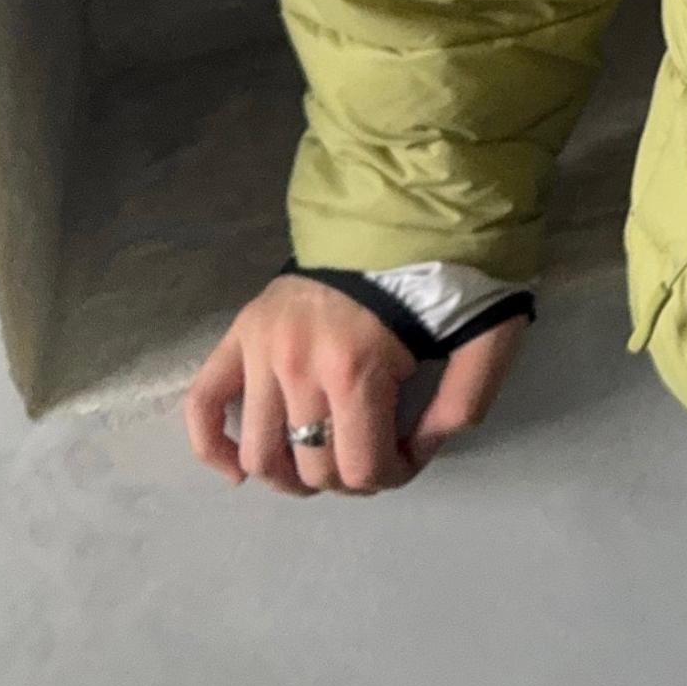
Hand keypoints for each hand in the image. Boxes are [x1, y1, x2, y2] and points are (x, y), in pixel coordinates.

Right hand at [184, 275, 527, 496]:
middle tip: (375, 452)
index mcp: (356, 368)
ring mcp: (260, 349)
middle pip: (312, 467)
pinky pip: (203, 404)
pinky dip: (214, 448)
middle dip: (350, 477)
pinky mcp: (239, 333)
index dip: (392, 475)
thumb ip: (464, 401)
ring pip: (261, 452)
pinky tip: (238, 471)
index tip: (411, 451)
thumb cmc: (444, 272)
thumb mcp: (483, 334)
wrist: (398, 208)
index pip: (360, 468)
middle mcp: (297, 365)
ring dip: (293, 475)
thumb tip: (422, 447)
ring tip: (322, 461)